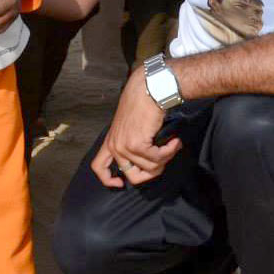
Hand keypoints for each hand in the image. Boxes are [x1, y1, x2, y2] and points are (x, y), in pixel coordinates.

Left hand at [91, 67, 181, 187]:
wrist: (149, 89)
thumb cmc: (144, 104)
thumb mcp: (131, 126)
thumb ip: (133, 144)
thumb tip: (149, 164)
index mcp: (110, 141)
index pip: (99, 167)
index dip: (108, 181)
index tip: (121, 184)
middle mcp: (115, 146)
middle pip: (133, 177)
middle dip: (153, 171)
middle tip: (164, 157)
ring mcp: (124, 146)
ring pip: (150, 169)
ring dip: (166, 158)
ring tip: (172, 144)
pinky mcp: (136, 144)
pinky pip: (157, 159)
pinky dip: (169, 151)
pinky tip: (174, 140)